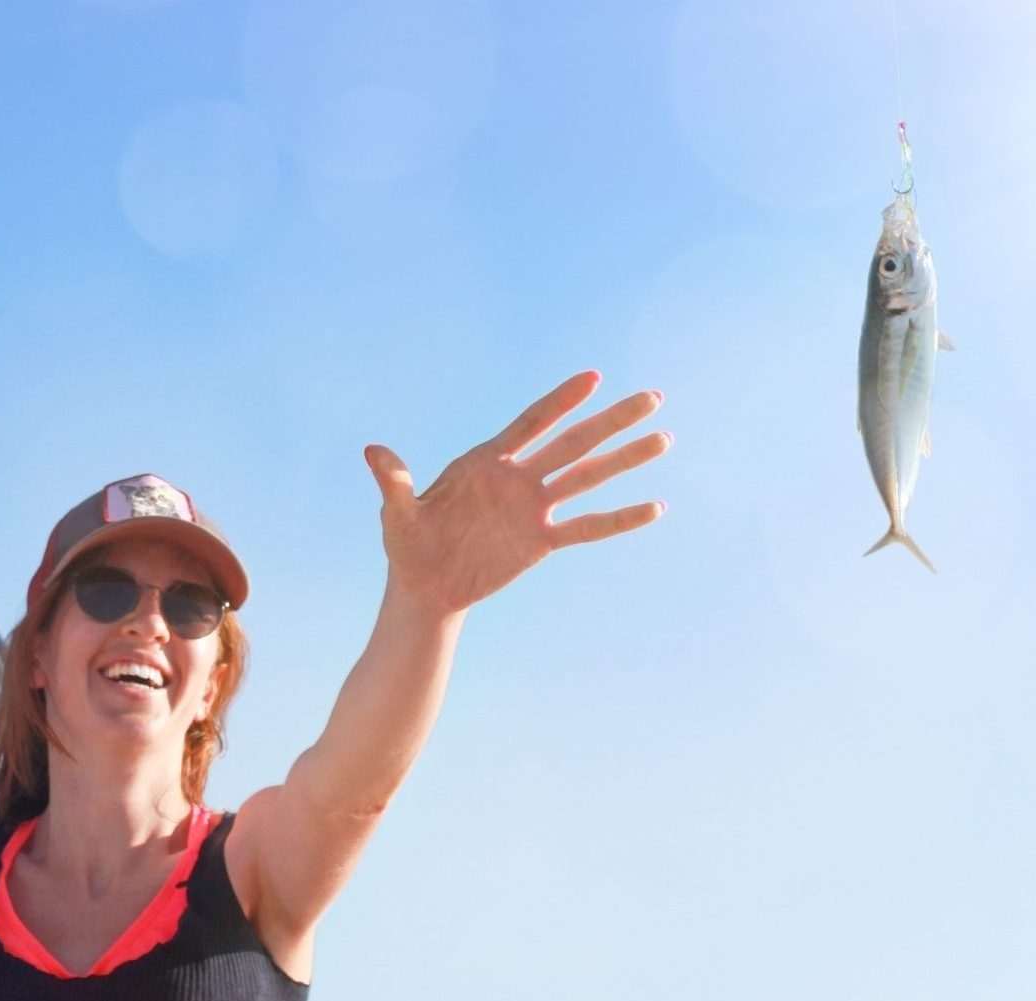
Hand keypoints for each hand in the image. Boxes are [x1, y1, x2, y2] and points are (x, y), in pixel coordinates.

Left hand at [365, 371, 669, 613]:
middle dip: (611, 420)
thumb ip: (395, 483)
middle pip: (573, 443)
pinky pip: (586, 528)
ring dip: (624, 460)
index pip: (532, 423)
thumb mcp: (398, 514)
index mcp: (486, 462)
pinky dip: (619, 519)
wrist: (424, 588)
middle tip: (652, 398)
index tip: (594, 378)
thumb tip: (373, 452)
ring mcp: (533, 509)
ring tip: (662, 439)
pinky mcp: (541, 542)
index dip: (562, 401)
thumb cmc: (408, 545)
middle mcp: (518, 479)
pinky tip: (653, 507)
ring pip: (587, 479)